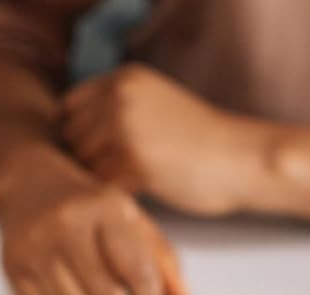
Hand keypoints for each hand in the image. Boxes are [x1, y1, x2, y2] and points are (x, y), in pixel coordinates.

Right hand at [0, 154, 185, 294]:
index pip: (137, 272)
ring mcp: (35, 247)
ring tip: (95, 293)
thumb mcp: (132, 219)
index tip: (147, 294)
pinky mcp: (12, 266)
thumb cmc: (89, 206)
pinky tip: (68, 289)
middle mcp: (66, 226)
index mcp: (103, 209)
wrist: (29, 182)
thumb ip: (162, 259)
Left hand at [61, 65, 268, 217]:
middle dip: (86, 162)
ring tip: (125, 191)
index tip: (97, 158)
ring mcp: (125, 128)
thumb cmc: (201, 142)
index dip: (77, 137)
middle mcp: (119, 97)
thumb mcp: (156, 105)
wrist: (240, 158)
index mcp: (123, 78)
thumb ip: (117, 110)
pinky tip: (134, 201)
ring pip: (83, 165)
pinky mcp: (134, 162)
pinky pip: (102, 187)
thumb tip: (73, 139)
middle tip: (111, 182)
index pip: (69, 108)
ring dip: (98, 183)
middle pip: (71, 138)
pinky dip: (113, 199)